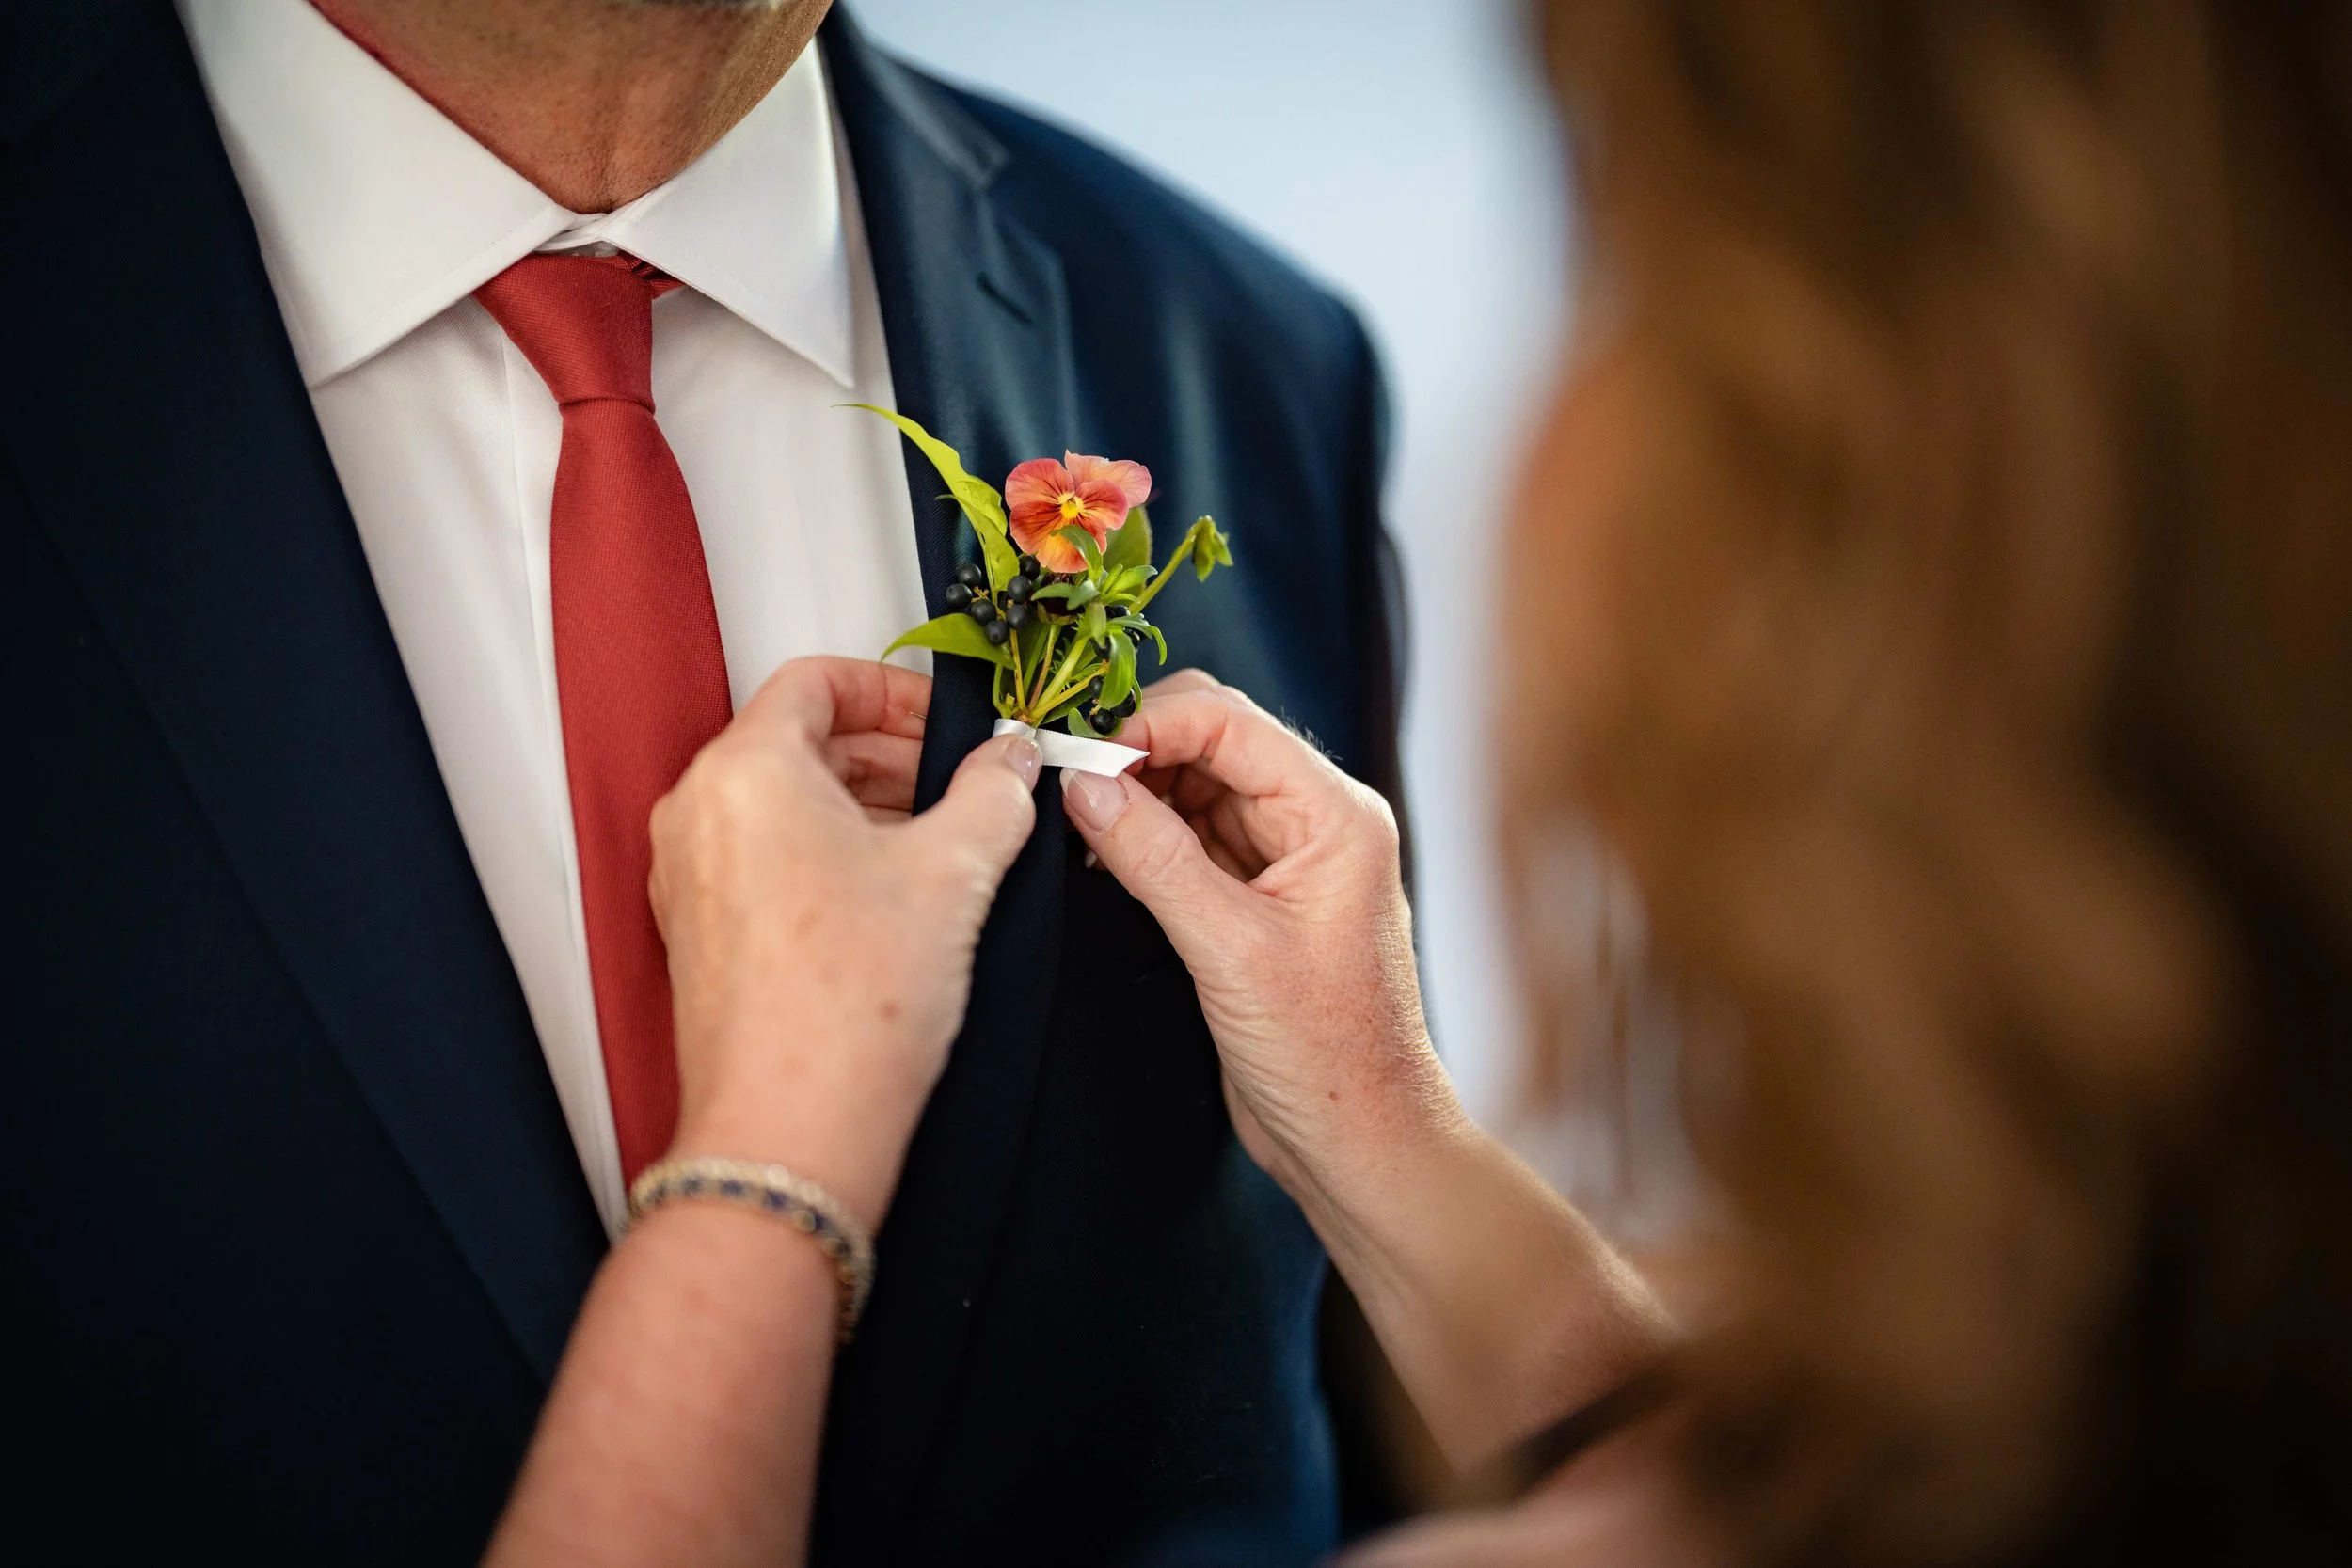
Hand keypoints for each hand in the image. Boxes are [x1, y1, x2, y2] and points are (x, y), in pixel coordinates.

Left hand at [649, 656, 1041, 1226]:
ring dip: (864, 805)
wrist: (791, 1132)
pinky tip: (895, 898)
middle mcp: (699, 814)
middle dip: (889, 752)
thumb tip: (1011, 763)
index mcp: (746, 771)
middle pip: (798, 739)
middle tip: (958, 779)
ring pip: (782, 802)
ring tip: (939, 843)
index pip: (816, 679)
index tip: (945, 722)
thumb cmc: (845, 1014)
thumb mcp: (954, 876)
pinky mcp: (701, 932)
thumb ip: (993, 795)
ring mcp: (690, 877)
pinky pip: (764, 858)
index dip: (894, 689)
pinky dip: (828, 854)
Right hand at [1056, 671, 1453, 1203]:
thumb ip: (1155, 858)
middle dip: (1135, 751)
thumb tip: (1084, 785)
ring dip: (1134, 794)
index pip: (1229, 723)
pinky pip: (1191, 837)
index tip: (1077, 756)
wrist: (1359, 1143)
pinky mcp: (1255, 899)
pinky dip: (1143, 837)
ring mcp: (1285, 859)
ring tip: (1074, 826)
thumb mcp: (1230, 951)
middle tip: (1063, 784)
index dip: (1146, 724)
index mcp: (1336, 815)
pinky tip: (1100, 856)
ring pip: (1194, 786)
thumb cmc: (1328, 1058)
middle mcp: (1316, 822)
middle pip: (1211, 740)